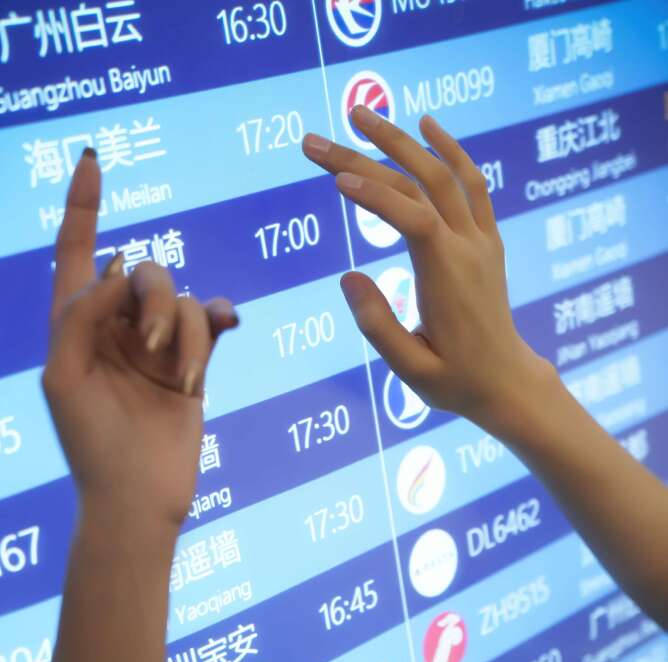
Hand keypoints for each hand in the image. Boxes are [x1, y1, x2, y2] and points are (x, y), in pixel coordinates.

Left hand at [44, 148, 236, 530]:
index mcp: (75, 326)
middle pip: (146, 273)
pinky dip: (217, 323)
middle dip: (154, 301)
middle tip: (151, 347)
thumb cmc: (89, 443)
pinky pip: (213, 319)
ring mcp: (157, 344)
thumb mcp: (63, 375)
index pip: (75, 251)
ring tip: (183, 382)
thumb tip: (120, 270)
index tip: (91, 157)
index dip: (82, 205)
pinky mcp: (194, 363)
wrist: (136, 497)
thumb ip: (80, 314)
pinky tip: (227, 328)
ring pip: (186, 300)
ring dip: (185, 337)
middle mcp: (116, 327)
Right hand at [303, 110, 553, 435]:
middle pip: (420, 185)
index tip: (335, 180)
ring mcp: (481, 240)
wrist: (506, 382)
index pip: (412, 219)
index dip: (374, 196)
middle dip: (368, 156)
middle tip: (318, 140)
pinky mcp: (486, 240)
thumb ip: (378, 325)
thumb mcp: (410, 368)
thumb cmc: (455, 381)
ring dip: (403, 141)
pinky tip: (425, 126)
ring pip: (445, 174)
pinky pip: (472, 183)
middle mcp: (468, 249)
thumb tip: (347, 276)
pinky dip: (450, 150)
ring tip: (361, 116)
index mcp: (448, 278)